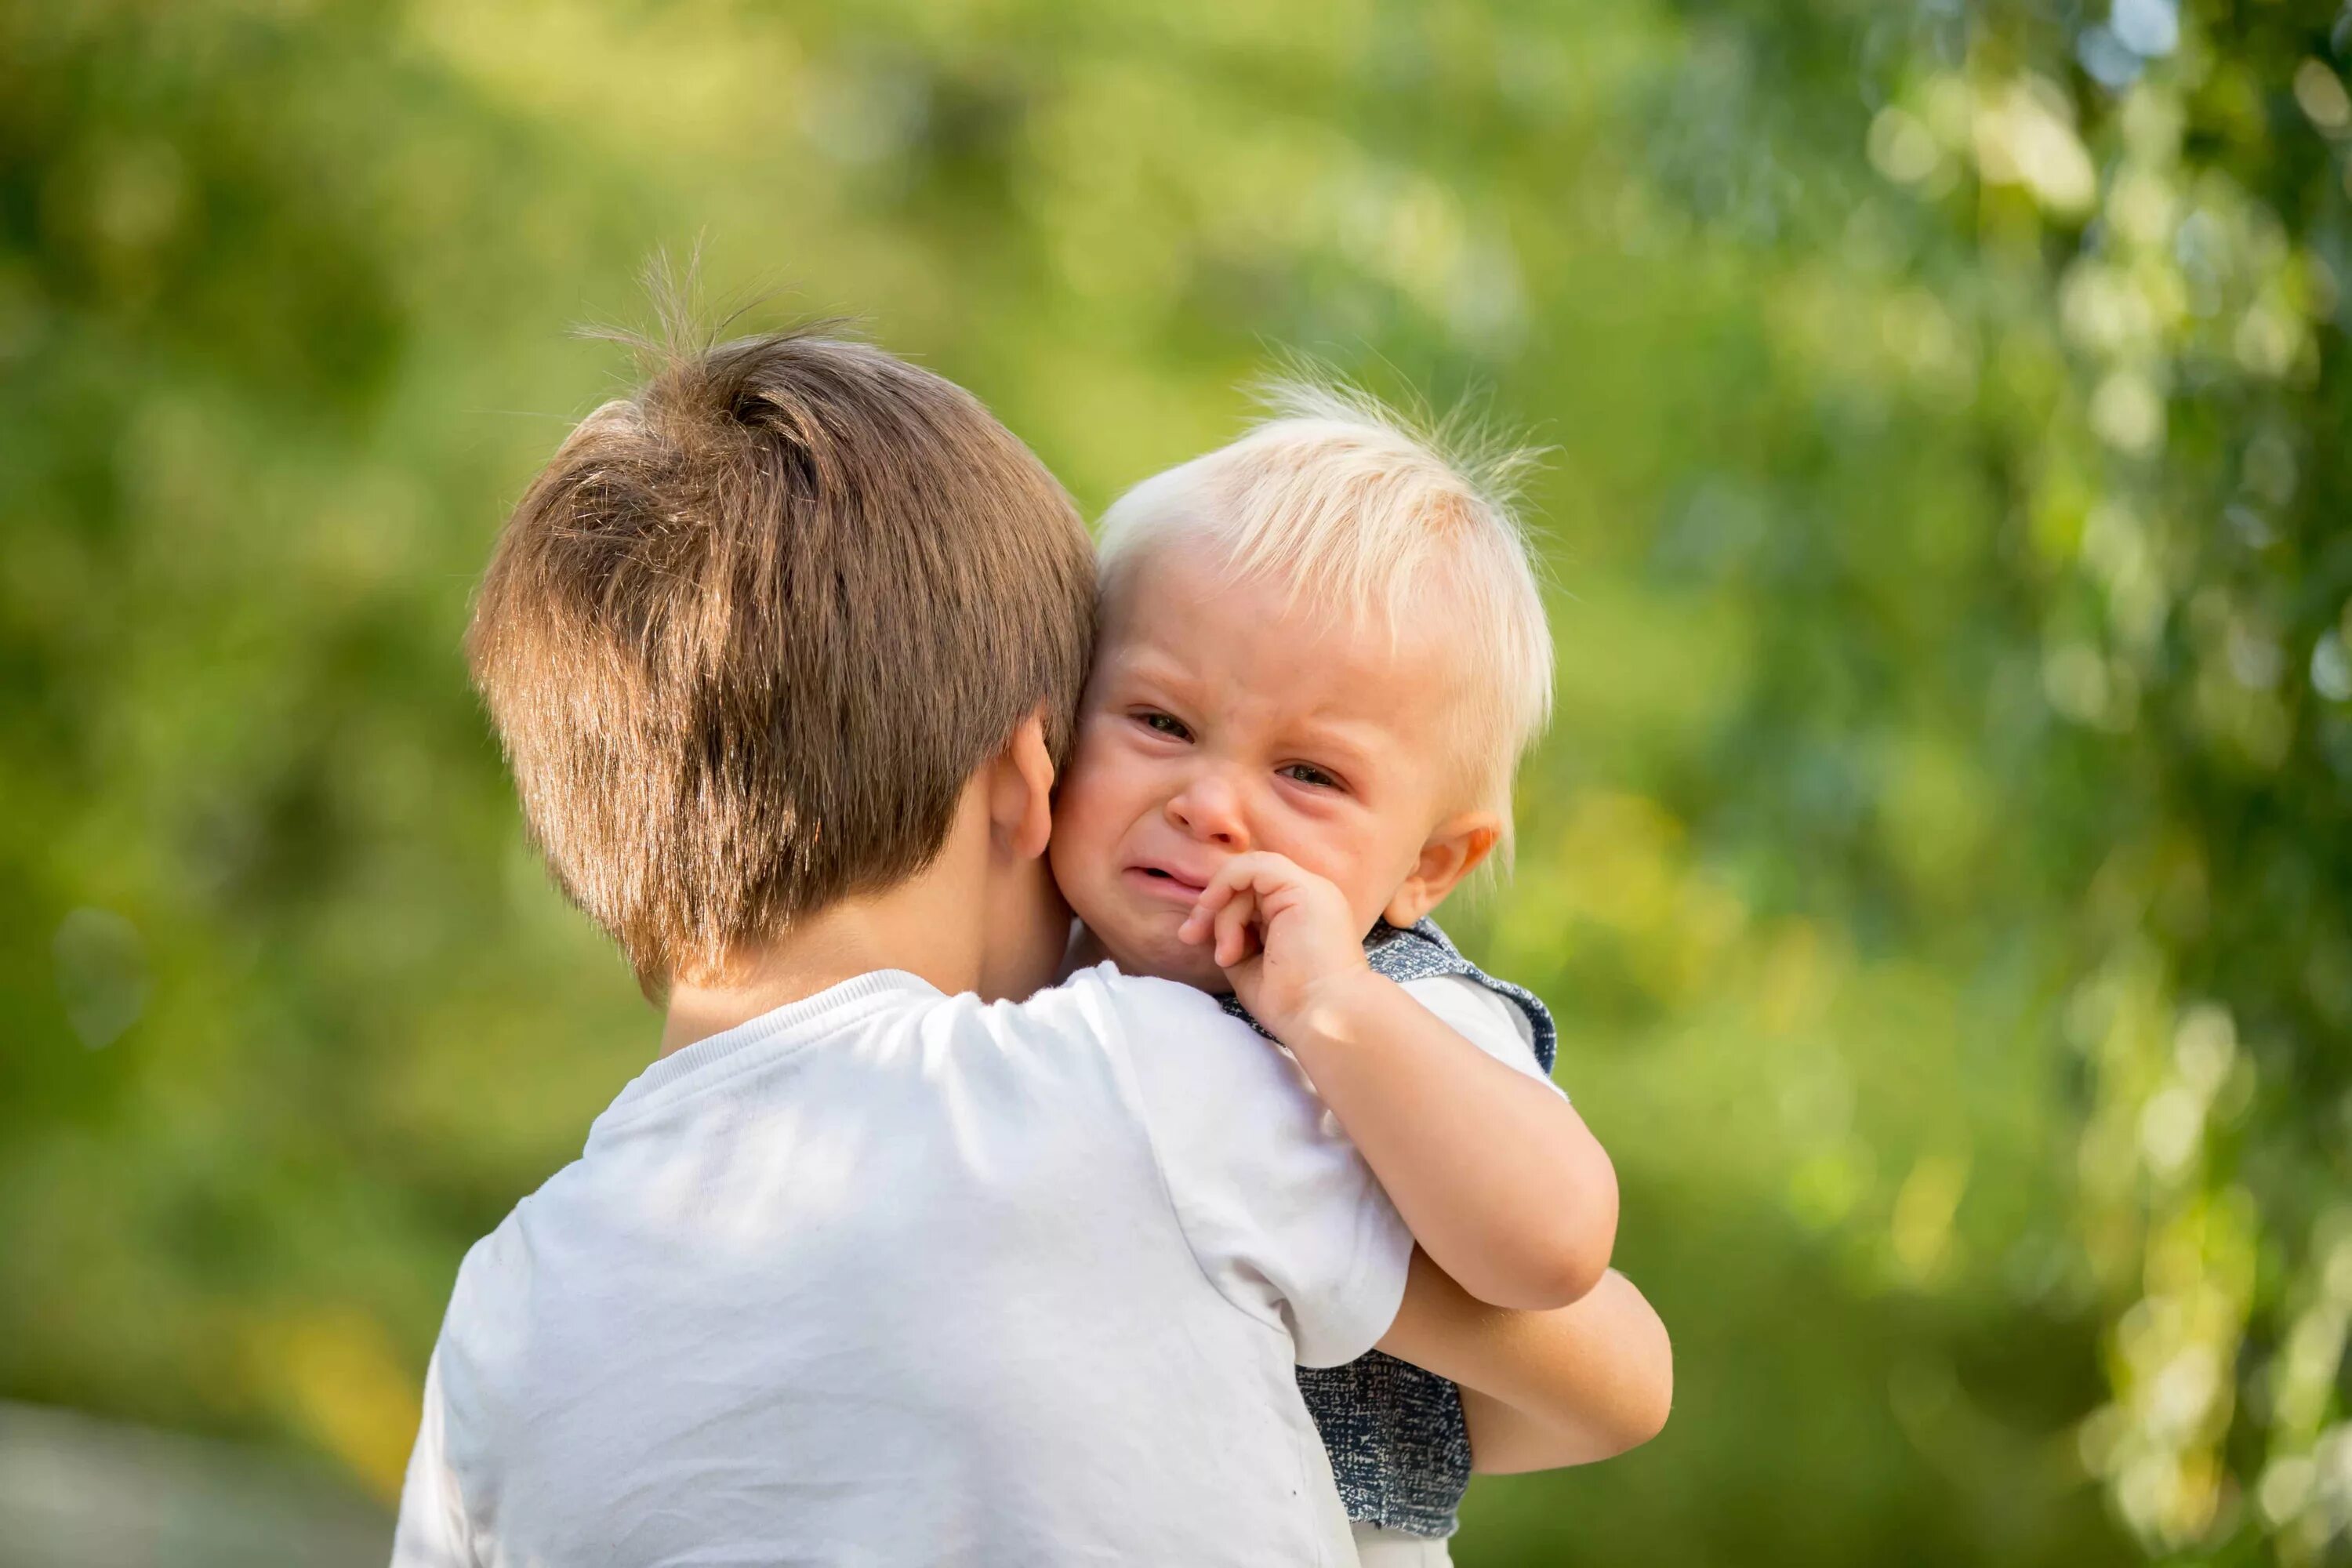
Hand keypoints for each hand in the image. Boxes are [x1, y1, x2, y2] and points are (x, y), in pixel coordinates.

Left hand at [1176, 851, 1372, 1037]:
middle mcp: (1309, 897)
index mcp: (1302, 914)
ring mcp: (1310, 889)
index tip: (1193, 938)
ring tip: (1227, 954)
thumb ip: (1233, 937)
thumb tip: (1203, 923)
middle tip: (1189, 936)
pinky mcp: (1304, 888)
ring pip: (1246, 878)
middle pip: (1245, 884)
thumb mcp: (1249, 964)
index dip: (1219, 910)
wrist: (1322, 1019)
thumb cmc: (1291, 1004)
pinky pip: (1253, 867)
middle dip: (1210, 907)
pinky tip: (1214, 911)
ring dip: (1222, 913)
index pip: (1251, 893)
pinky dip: (1225, 884)